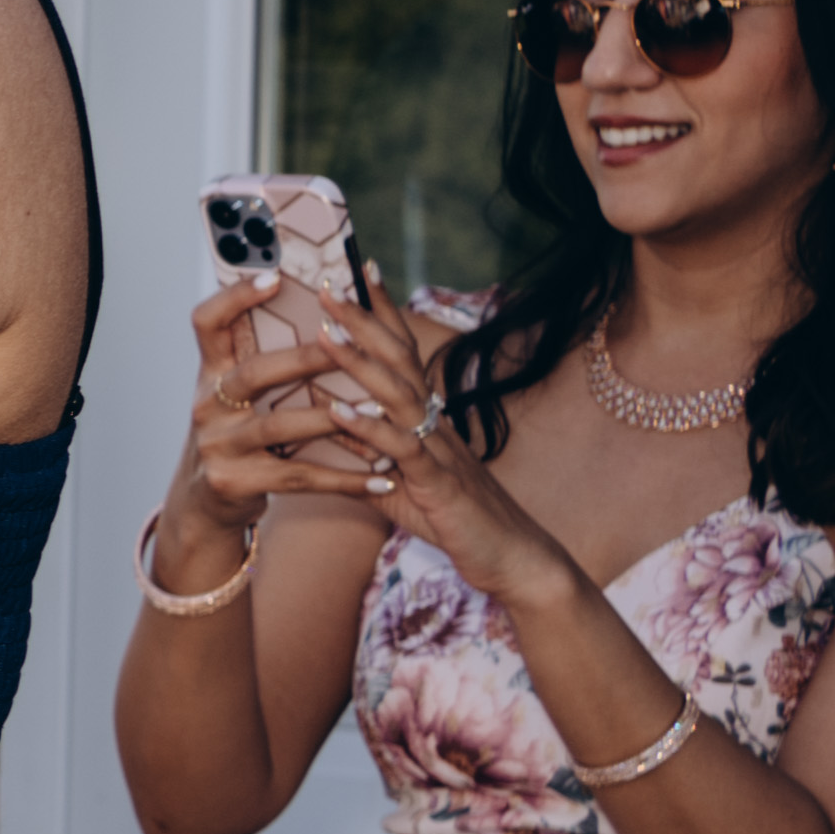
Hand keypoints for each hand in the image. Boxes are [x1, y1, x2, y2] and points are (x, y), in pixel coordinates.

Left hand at [237, 285, 578, 613]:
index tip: (353, 274)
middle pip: (397, 360)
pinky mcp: (439, 484)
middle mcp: (434, 424)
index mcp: (424, 419)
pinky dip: (369, 428)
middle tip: (327, 283)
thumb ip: (364, 448)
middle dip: (363, 320)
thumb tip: (329, 416)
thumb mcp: (397, 480)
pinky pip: (401, 450)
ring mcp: (439, 450)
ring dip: (360, 363)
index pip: (400, 355)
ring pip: (398, 396)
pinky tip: (339, 410)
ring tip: (325, 332)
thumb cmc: (456, 519)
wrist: (510, 559)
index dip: (378, 314)